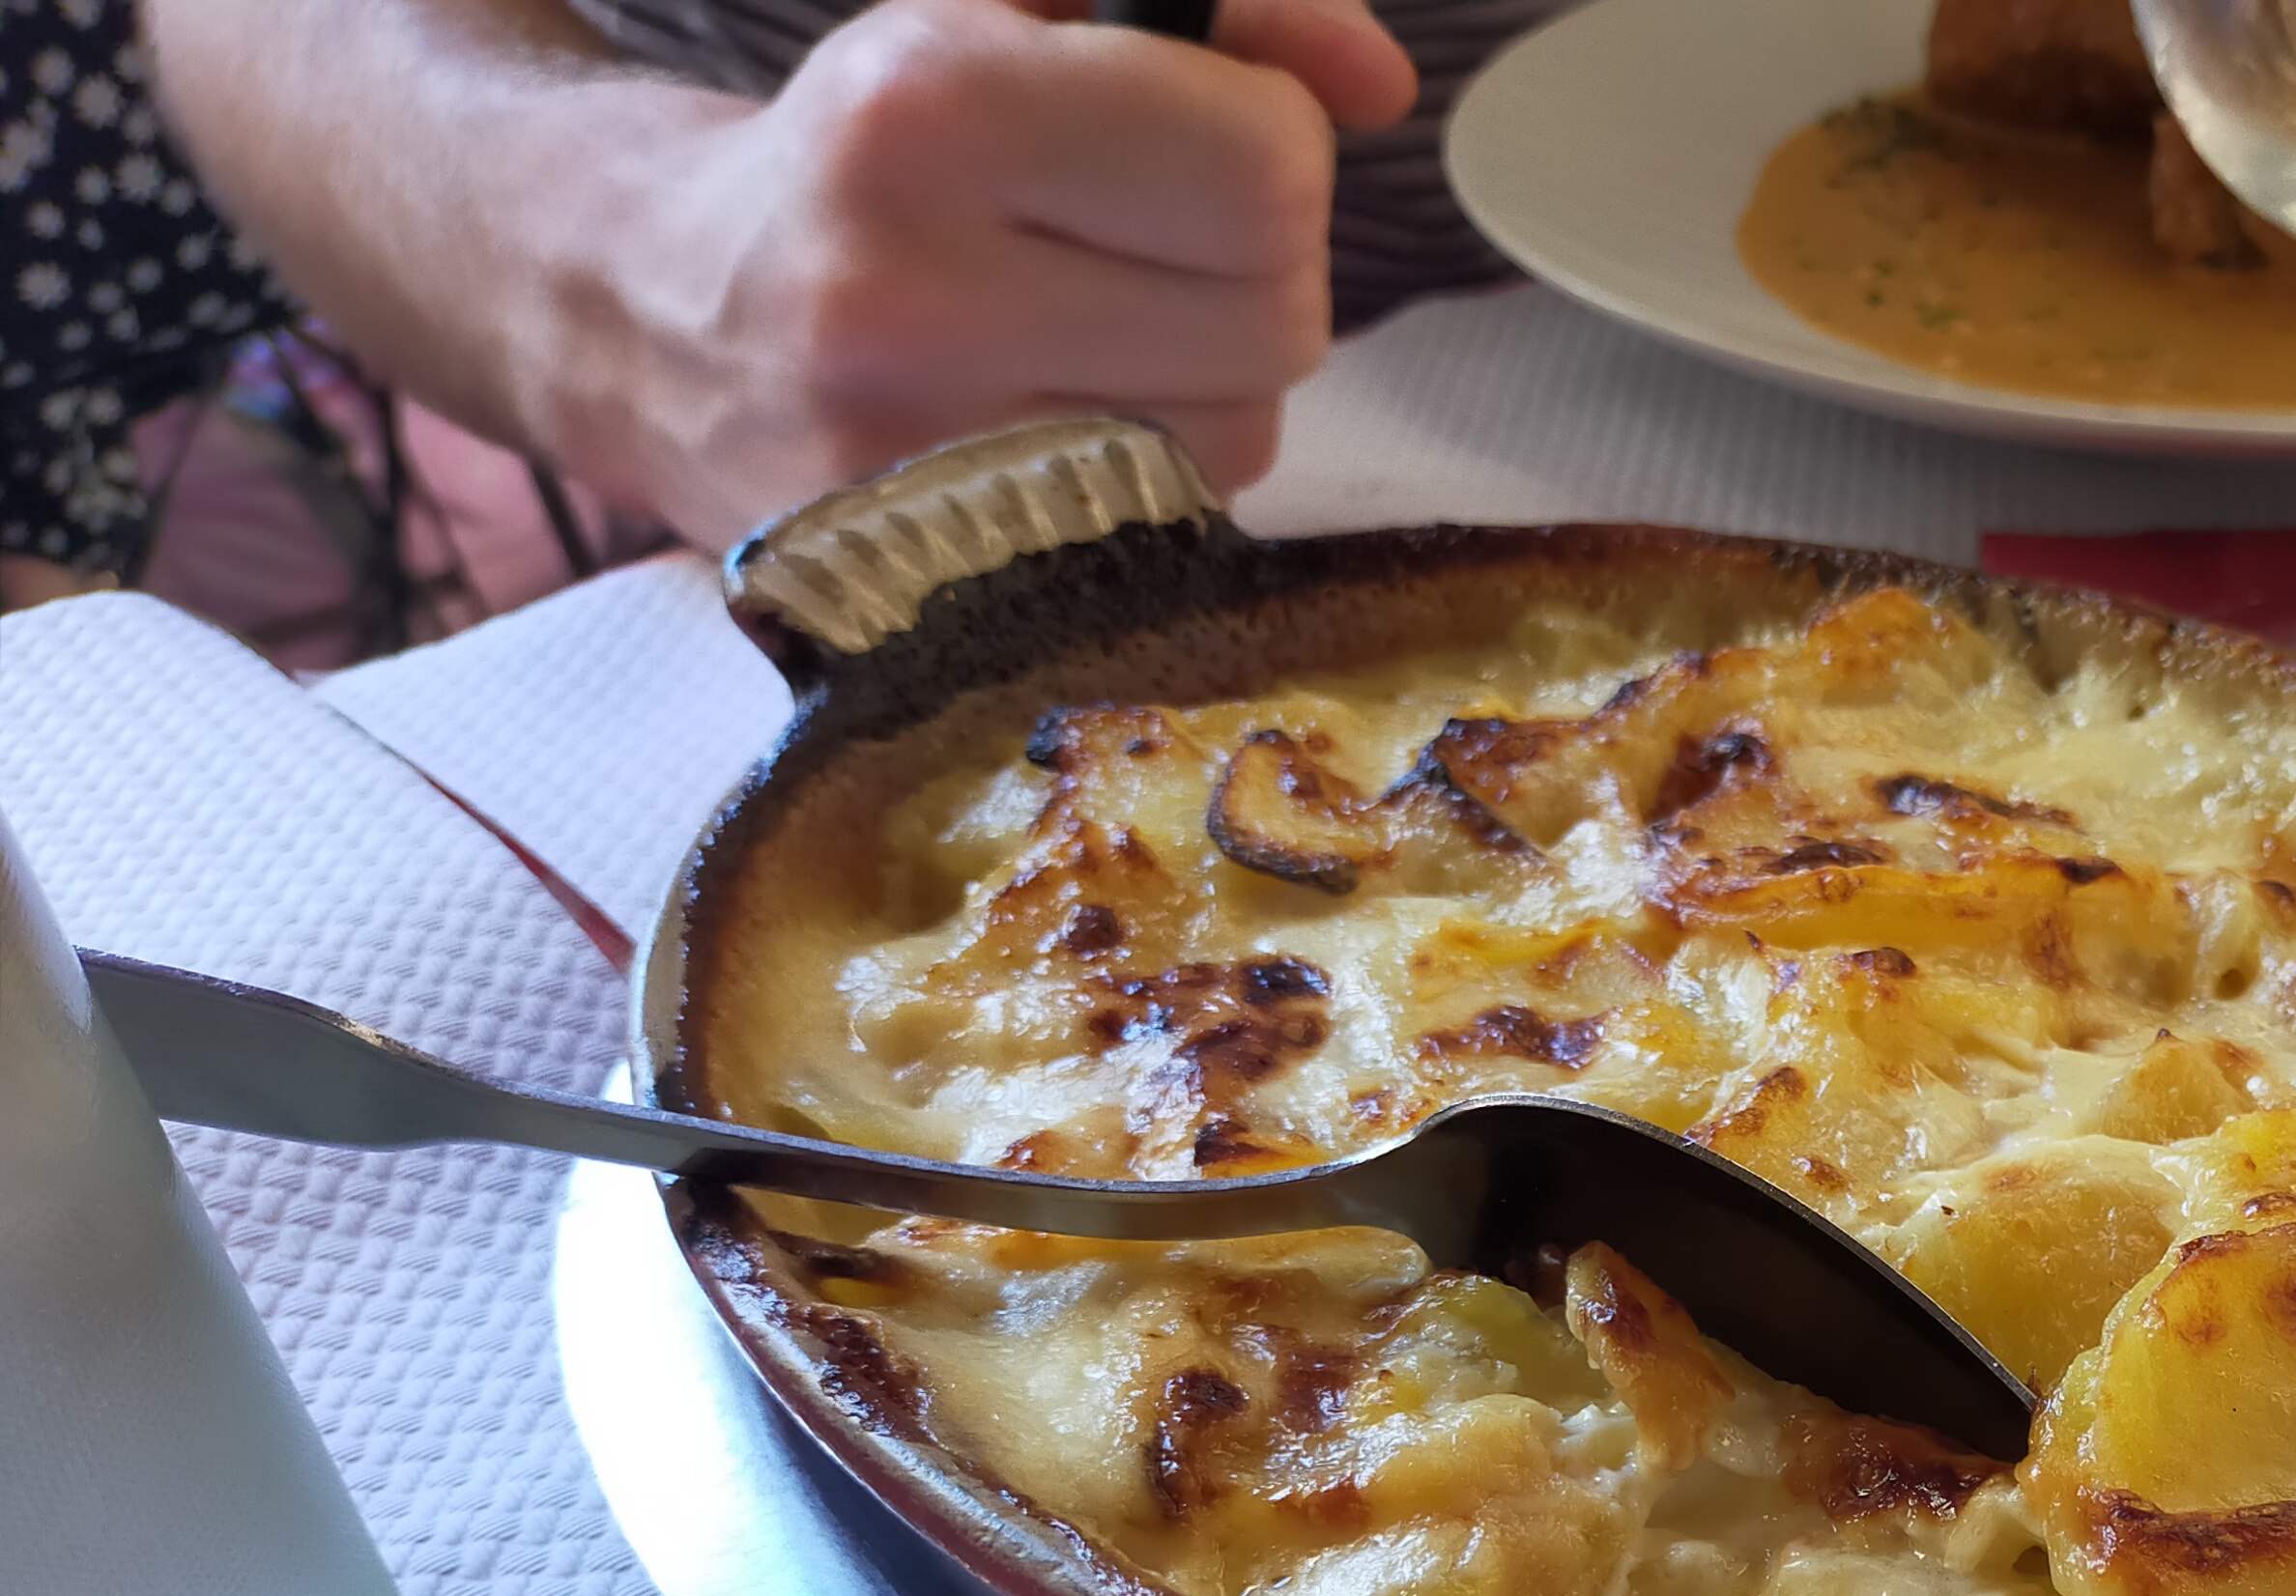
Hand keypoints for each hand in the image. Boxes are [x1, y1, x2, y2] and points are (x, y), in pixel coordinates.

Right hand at [547, 0, 1417, 545]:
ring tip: (1086, 325)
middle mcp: (910, 295)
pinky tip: (1060, 409)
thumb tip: (1382, 85)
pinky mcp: (940, 572)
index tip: (1198, 137)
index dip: (1270, 148)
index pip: (1263, 171)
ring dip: (1213, 375)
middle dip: (1256, 266)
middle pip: (1281, 316)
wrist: (644, 311)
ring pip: (1246, 431)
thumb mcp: (1010, 11)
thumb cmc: (869, 147)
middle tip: (1145, 239)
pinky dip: (1158, 459)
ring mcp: (920, 461)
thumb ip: (1219, 11)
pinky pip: (1173, 515)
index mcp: (925, 106)